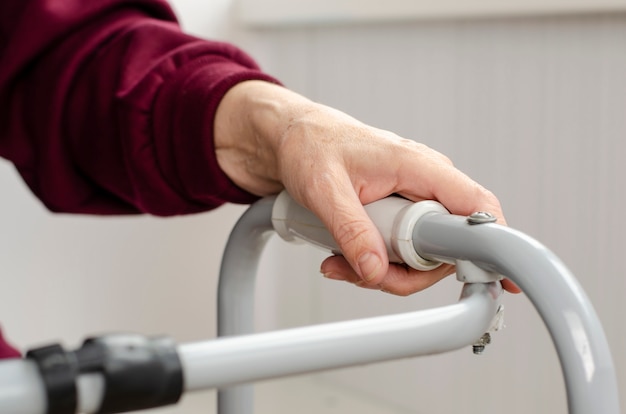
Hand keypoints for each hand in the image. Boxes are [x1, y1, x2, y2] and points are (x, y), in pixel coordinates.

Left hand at [215, 81, 520, 294]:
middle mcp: (425, 184)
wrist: (291, 139)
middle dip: (406, 273)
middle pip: (446, 247)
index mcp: (419, 165)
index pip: (477, 206)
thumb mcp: (324, 189)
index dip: (493, 245)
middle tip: (363, 271)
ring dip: (383, 271)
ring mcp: (413, 200)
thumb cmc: (310, 146)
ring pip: (421, 256)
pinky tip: (341, 259)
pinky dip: (374, 263)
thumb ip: (351, 229)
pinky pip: (401, 251)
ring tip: (339, 262)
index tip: (494, 280)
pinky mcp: (398, 214)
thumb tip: (374, 270)